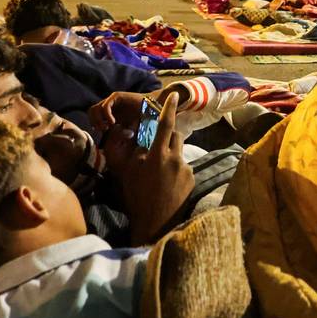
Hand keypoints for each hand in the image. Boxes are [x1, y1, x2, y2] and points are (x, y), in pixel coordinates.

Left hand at [88, 91, 157, 133]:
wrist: (151, 108)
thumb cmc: (140, 119)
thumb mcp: (126, 129)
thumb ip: (118, 134)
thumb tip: (109, 145)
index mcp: (108, 112)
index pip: (92, 116)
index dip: (94, 124)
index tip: (102, 132)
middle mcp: (108, 105)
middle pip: (91, 111)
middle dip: (94, 122)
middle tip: (103, 130)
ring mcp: (111, 100)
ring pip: (95, 108)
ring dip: (98, 119)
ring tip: (107, 127)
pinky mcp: (116, 96)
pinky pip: (105, 106)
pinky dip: (106, 115)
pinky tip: (113, 123)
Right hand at [109, 92, 194, 244]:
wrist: (155, 223)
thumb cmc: (136, 197)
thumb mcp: (125, 172)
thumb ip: (125, 150)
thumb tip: (127, 134)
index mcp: (158, 154)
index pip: (164, 124)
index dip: (168, 108)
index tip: (174, 94)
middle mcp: (174, 159)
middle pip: (174, 136)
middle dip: (165, 135)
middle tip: (154, 146)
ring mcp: (185, 169)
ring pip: (178, 152)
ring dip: (169, 154)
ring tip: (157, 170)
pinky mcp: (192, 179)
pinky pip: (183, 167)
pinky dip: (175, 169)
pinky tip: (166, 183)